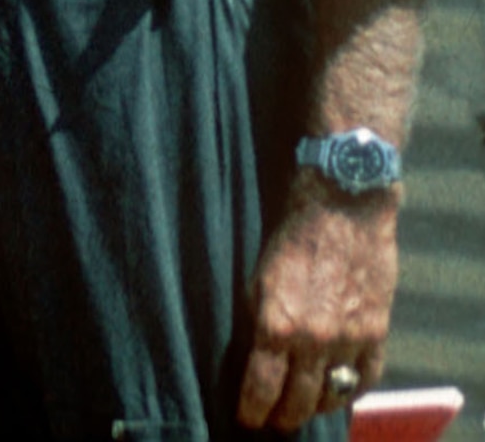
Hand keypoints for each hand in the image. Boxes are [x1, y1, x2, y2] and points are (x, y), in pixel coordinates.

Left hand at [236, 186, 397, 428]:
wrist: (341, 204)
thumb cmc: (290, 233)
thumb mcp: (258, 275)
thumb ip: (258, 319)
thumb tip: (253, 355)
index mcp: (276, 323)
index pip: (261, 387)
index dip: (253, 410)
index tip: (247, 419)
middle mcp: (313, 340)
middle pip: (298, 401)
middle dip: (283, 417)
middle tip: (273, 422)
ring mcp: (349, 340)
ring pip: (332, 396)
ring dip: (316, 407)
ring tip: (303, 408)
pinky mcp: (376, 333)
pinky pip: (365, 380)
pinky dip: (352, 391)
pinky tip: (339, 391)